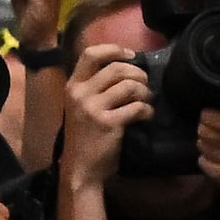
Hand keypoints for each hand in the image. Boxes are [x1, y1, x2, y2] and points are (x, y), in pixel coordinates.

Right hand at [57, 53, 150, 190]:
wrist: (80, 169)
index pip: (91, 54)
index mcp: (72, 86)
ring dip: (145, 92)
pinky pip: (137, 107)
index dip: (114, 49)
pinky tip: (146, 116)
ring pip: (129, 85)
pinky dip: (147, 110)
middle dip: (138, 73)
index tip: (131, 54)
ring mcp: (93, 108)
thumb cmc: (84, 138)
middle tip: (145, 84)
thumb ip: (94, 87)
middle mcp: (80, 93)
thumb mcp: (81, 107)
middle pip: (116, 68)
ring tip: (147, 101)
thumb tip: (126, 69)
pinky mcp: (108, 124)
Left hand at [194, 100, 219, 210]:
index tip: (209, 113)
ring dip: (204, 142)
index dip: (207, 114)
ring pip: (203, 146)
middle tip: (209, 127)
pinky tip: (215, 156)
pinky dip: (205, 159)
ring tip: (212, 140)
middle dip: (203, 128)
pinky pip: (203, 162)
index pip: (217, 117)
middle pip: (206, 131)